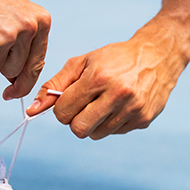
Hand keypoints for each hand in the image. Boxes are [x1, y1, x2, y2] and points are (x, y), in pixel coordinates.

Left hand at [27, 24, 187, 139]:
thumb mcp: (82, 63)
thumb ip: (55, 85)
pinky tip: (119, 106)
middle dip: (75, 120)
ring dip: (93, 123)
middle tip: (82, 106)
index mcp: (99, 77)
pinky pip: (114, 132)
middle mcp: (118, 94)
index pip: (63, 112)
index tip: (68, 100)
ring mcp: (133, 109)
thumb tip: (32, 109)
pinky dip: (111, 123)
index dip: (61, 109)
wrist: (157, 55)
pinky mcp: (143, 119)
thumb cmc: (115, 58)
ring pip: (96, 134)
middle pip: (79, 129)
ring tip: (103, 104)